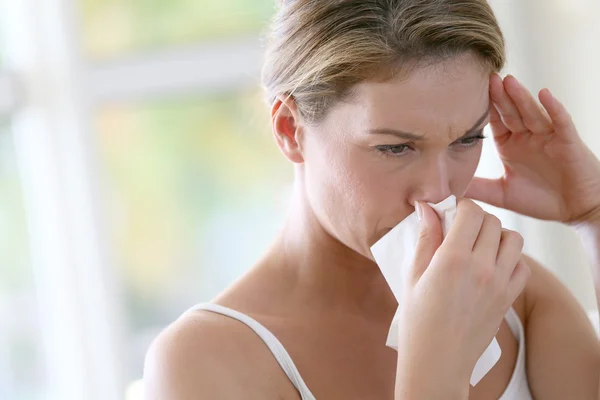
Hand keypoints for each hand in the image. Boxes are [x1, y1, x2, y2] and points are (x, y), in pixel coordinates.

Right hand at [394, 199, 529, 398]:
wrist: (437, 360)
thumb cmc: (418, 320)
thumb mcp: (413, 274)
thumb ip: (425, 237)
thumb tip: (427, 207)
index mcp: (453, 259)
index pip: (472, 212)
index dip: (461, 206)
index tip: (451, 214)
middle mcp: (481, 268)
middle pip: (493, 222)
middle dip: (477, 219)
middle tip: (462, 230)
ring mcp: (499, 284)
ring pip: (513, 239)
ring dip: (498, 236)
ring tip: (480, 246)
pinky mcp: (508, 299)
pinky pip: (523, 266)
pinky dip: (512, 259)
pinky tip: (493, 265)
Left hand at [466, 73, 599, 224]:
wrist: (577, 211)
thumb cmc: (542, 201)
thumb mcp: (501, 194)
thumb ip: (477, 188)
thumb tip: (445, 188)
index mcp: (510, 145)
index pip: (494, 122)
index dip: (482, 109)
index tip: (465, 94)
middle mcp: (527, 137)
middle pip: (511, 112)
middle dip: (498, 95)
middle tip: (484, 78)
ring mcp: (548, 137)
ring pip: (532, 112)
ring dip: (521, 97)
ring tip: (507, 81)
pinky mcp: (568, 142)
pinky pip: (560, 121)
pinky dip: (553, 108)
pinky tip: (544, 94)